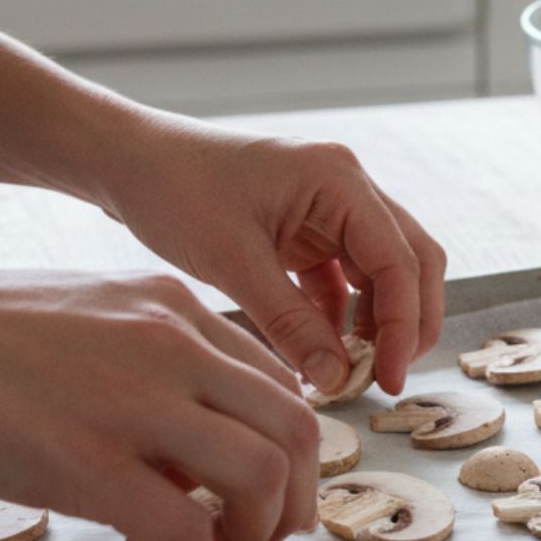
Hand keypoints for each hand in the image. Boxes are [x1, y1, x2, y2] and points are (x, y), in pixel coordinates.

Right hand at [0, 260, 319, 540]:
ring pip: (263, 473)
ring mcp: (133, 401)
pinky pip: (186, 528)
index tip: (262, 482)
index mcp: (175, 307)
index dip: (286, 445)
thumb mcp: (96, 318)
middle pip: (296, 426)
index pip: (279, 380)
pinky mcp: (85, 461)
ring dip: (254, 529)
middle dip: (296, 494)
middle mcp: (173, 344)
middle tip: (262, 530)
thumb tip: (193, 443)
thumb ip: (159, 363)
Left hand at [96, 114, 445, 395]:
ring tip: (352, 371)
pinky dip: (341, 316)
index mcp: (339, 180)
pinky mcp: (309, 230)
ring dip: (377, 321)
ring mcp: (331, 209)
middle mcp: (348, 188)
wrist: (129, 162)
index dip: (402, 325)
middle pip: (411, 261)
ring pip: (383, 272)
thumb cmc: (174, 190)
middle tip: (389, 378)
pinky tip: (321, 351)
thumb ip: (289, 322)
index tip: (390, 379)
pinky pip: (345, 279)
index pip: (399, 260)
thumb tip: (336, 377)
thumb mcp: (231, 261)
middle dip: (407, 322)